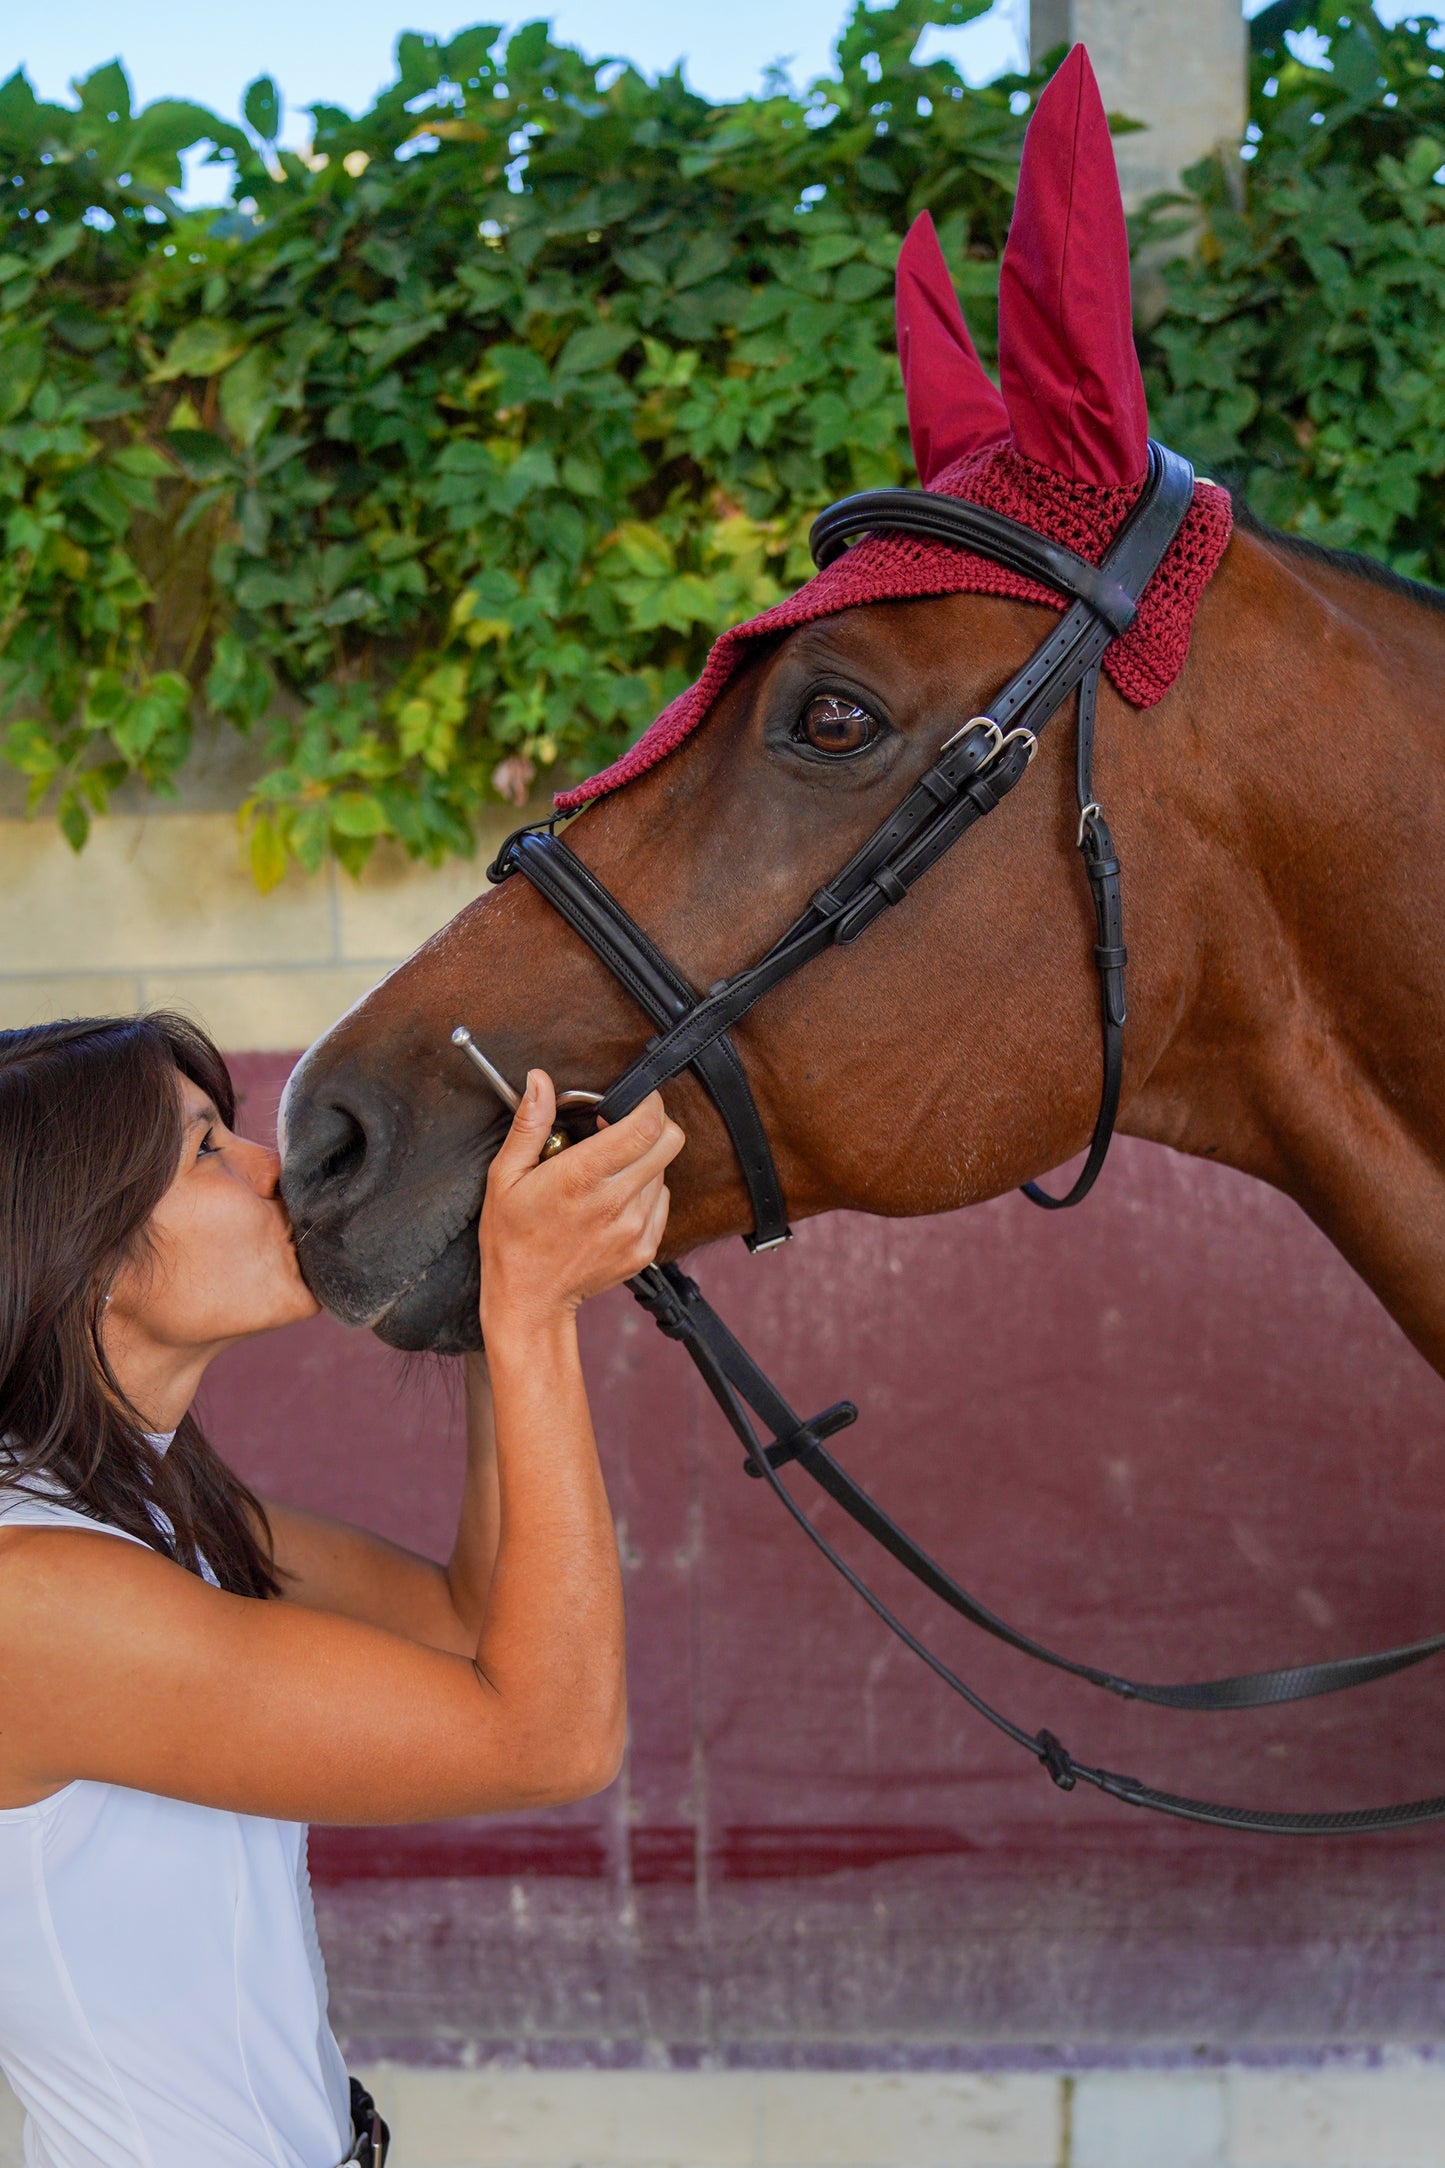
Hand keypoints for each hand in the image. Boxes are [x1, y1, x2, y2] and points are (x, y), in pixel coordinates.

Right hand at [479, 1071, 683, 1337]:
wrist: (529, 1299)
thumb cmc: (511, 1237)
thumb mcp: (505, 1175)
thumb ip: (529, 1124)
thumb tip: (539, 1080)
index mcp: (582, 1177)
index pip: (646, 1125)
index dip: (648, 1103)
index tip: (632, 1101)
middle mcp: (616, 1202)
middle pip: (670, 1142)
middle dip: (653, 1125)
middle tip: (624, 1129)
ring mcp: (635, 1228)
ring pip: (665, 1172)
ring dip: (645, 1162)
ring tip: (608, 1173)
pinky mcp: (645, 1249)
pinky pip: (661, 1203)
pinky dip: (645, 1193)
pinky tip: (613, 1201)